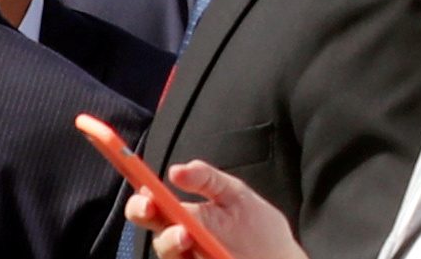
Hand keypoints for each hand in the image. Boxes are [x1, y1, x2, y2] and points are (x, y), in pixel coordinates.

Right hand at [135, 163, 302, 258]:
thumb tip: (177, 170)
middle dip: (145, 217)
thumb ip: (207, 179)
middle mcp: (181, 239)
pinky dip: (188, 258)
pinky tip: (207, 253)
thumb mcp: (235, 194)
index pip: (152, 206)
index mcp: (186, 214)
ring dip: (171, 242)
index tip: (145, 192)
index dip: (141, 200)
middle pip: (153, 231)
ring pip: (166, 253)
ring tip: (187, 235)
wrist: (279, 258)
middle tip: (155, 210)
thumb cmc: (256, 225)